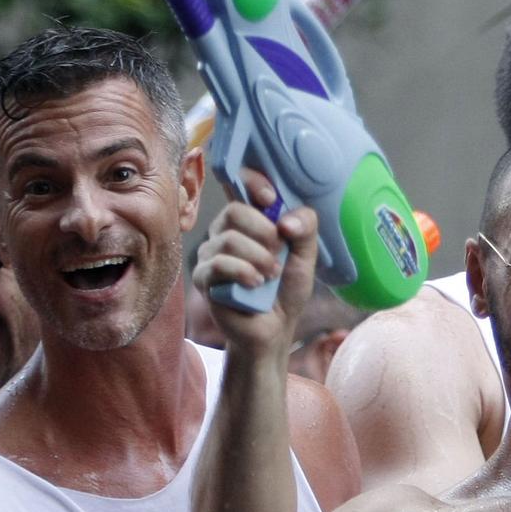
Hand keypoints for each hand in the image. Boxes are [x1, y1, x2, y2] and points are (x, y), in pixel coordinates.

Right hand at [192, 167, 319, 358]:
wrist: (274, 329)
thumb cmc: (285, 290)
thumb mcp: (306, 257)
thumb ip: (306, 229)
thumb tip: (285, 219)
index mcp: (248, 221)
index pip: (240, 183)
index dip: (253, 182)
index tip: (272, 200)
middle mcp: (225, 232)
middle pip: (234, 211)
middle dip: (263, 232)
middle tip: (279, 254)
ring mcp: (211, 255)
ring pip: (228, 239)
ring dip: (258, 258)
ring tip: (271, 276)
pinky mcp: (204, 278)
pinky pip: (218, 264)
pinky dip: (243, 272)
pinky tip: (256, 285)